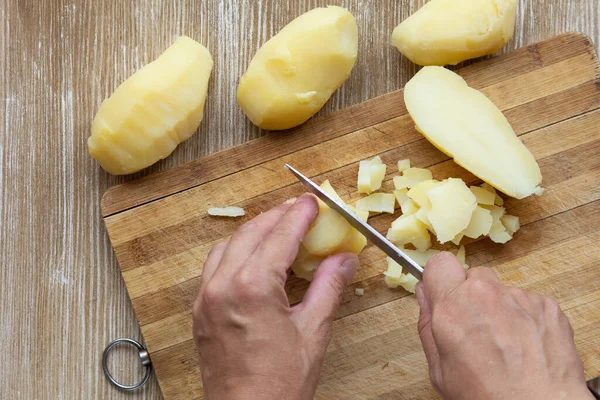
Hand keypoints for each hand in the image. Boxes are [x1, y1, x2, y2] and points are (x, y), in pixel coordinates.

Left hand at [192, 194, 358, 399]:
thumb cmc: (279, 383)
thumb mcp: (313, 331)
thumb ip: (329, 287)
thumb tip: (344, 260)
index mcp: (252, 287)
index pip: (280, 235)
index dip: (299, 214)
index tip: (312, 202)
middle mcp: (222, 285)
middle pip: (251, 232)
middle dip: (277, 217)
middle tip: (299, 211)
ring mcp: (206, 297)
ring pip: (228, 245)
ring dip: (254, 231)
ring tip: (278, 230)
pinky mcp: (200, 310)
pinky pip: (214, 265)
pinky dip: (235, 251)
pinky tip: (253, 258)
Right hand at [416, 252, 591, 399]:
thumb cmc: (488, 397)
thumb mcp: (440, 370)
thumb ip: (427, 325)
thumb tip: (425, 294)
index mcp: (452, 308)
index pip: (440, 263)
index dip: (440, 278)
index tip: (443, 293)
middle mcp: (486, 295)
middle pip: (473, 276)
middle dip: (471, 296)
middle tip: (476, 328)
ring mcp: (519, 298)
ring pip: (502, 291)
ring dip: (500, 309)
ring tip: (506, 345)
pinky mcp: (547, 306)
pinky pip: (528, 303)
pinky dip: (526, 319)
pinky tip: (525, 347)